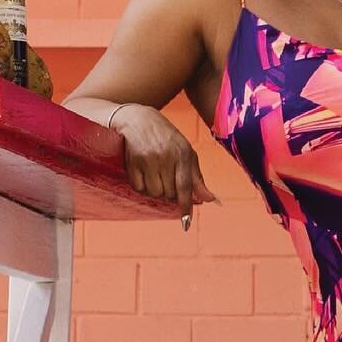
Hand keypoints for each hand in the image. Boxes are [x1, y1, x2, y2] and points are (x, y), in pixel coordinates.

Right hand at [113, 103, 219, 227]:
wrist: (138, 118)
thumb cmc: (166, 137)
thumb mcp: (185, 152)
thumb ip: (196, 177)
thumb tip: (209, 199)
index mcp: (183, 154)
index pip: (185, 186)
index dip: (186, 206)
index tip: (186, 223)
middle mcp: (166, 157)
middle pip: (168, 194)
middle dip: (169, 192)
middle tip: (165, 177)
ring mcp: (148, 159)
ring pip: (154, 193)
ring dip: (155, 189)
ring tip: (154, 173)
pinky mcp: (133, 162)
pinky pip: (138, 188)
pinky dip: (141, 185)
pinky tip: (143, 172)